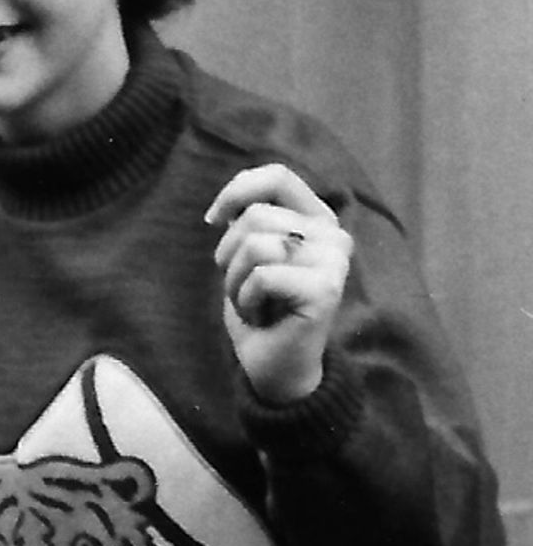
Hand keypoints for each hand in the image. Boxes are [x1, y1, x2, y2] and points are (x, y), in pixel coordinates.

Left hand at [206, 164, 349, 408]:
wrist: (275, 368)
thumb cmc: (259, 312)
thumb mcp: (246, 260)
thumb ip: (247, 225)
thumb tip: (227, 203)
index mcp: (315, 219)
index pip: (277, 176)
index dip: (237, 191)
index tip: (212, 219)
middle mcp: (332, 233)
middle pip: (256, 216)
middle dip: (229, 256)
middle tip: (243, 289)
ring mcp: (333, 259)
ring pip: (256, 245)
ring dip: (235, 282)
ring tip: (253, 303)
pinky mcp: (325, 288)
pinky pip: (261, 277)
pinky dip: (246, 301)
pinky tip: (262, 318)